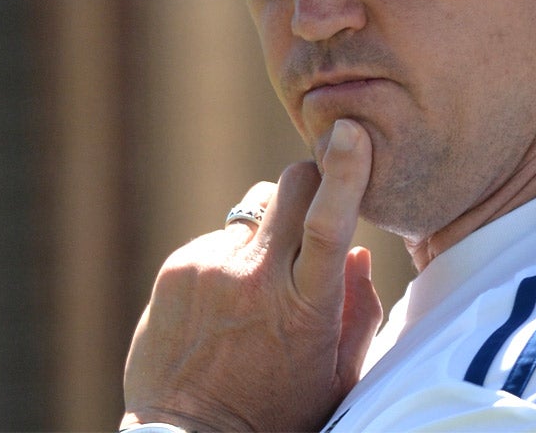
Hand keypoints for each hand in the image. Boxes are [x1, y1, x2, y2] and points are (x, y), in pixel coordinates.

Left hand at [122, 119, 383, 431]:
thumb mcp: (337, 377)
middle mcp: (256, 278)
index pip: (329, 224)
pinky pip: (217, 239)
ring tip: (254, 291)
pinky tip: (219, 307)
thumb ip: (359, 312)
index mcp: (307, 306)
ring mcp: (210, 268)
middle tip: (311, 208)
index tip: (350, 131)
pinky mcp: (176, 268)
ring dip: (265, 233)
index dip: (344, 171)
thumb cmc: (276, 413)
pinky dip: (228, 260)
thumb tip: (359, 254)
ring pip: (253, 211)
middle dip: (310, 178)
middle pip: (289, 185)